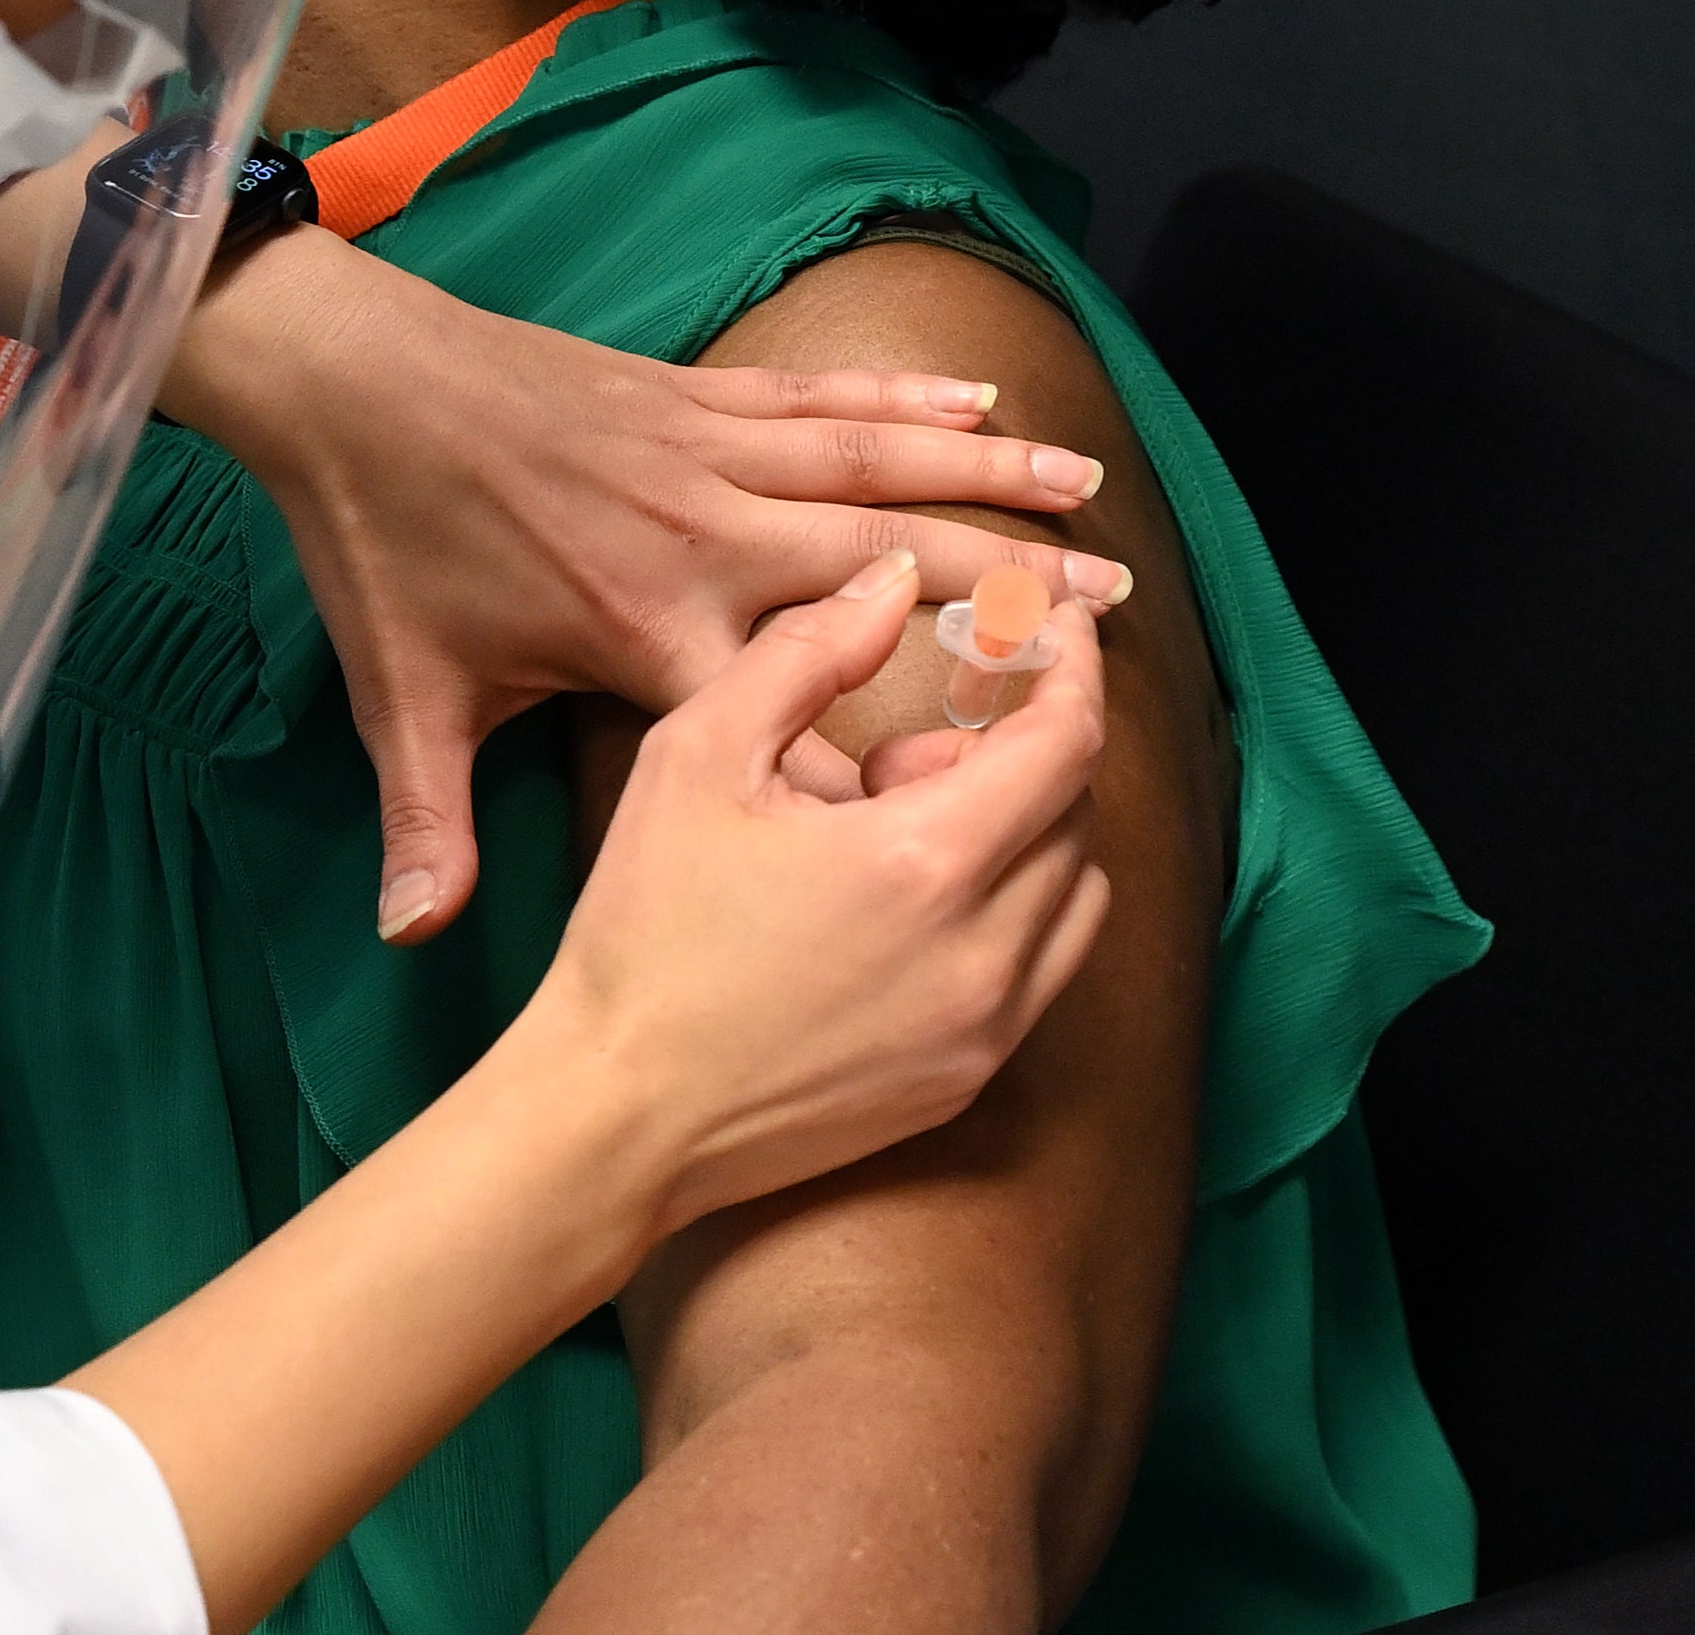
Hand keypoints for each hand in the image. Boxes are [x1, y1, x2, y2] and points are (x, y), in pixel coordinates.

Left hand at [163, 231, 1131, 941]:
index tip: (977, 790)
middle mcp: (703, 536)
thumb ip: (428, 824)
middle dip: (1001, 588)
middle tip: (1112, 606)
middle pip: (882, 563)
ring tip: (1088, 487)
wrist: (349, 384)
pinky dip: (901, 396)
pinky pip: (817, 396)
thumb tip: (410, 937)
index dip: (881, 760)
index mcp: (649, 630)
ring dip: (985, 475)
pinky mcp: (687, 392)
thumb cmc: (382, 546)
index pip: (793, 714)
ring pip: (872, 462)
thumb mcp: (403, 698)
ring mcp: (702, 453)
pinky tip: (975, 400)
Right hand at [525, 549, 1111, 1230]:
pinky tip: (903, 912)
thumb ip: (808, 652)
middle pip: (1076, 814)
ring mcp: (986, 1029)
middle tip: (900, 752)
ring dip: (1024, 838)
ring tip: (898, 837)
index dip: (1072, 666)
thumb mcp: (697, 756)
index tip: (1055, 626)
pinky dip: (1010, 916)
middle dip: (1016, 754)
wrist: (619, 1112)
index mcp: (926, 861)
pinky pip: (1043, 972)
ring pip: (1075, 898)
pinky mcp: (968, 1081)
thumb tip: (897, 582)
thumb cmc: (644, 930)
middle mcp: (985, 952)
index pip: (1068, 741)